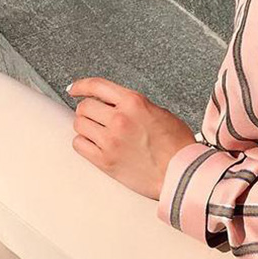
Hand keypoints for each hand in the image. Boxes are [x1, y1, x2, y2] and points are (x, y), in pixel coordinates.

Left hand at [68, 76, 196, 199]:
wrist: (181, 172)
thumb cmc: (177, 145)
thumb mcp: (160, 112)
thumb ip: (134, 106)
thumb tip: (115, 104)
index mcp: (134, 103)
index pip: (97, 86)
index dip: (81, 86)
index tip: (75, 89)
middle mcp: (119, 119)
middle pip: (84, 107)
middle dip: (88, 110)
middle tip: (95, 116)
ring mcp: (110, 140)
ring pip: (79, 125)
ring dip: (86, 127)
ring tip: (99, 132)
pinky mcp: (105, 160)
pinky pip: (79, 145)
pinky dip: (84, 143)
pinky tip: (95, 144)